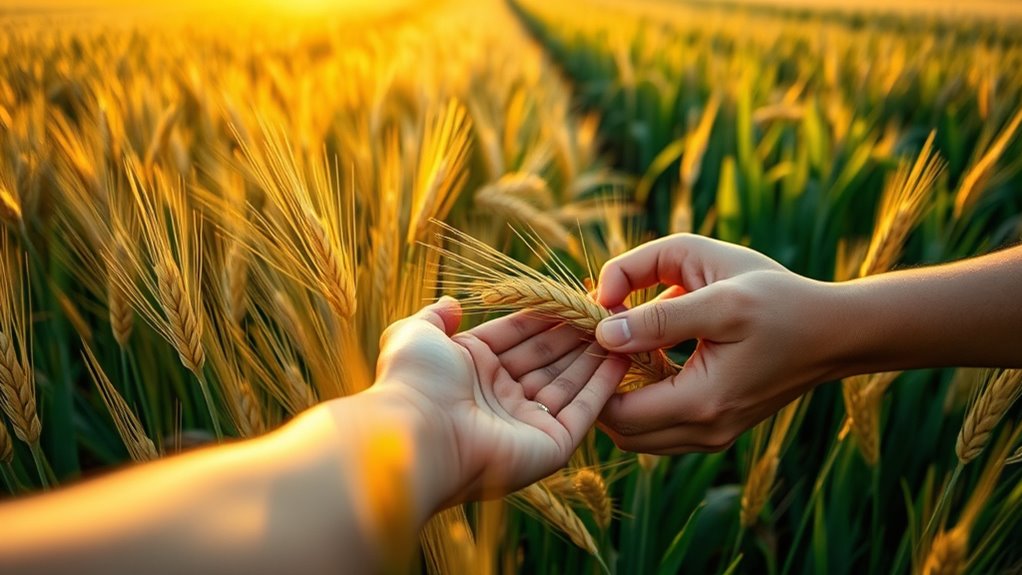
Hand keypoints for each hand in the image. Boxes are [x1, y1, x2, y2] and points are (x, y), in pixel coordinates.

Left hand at [372, 296, 628, 505]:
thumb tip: (452, 303)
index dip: (545, 314)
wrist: (417, 436)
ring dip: (595, 354)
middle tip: (608, 307)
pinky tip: (623, 357)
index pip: (518, 335)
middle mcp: (500, 396)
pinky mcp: (551, 445)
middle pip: (547, 357)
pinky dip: (604, 385)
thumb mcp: (415, 335)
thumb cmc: (413, 381)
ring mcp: (527, 422)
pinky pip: (584, 410)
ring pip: (569, 381)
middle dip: (576, 332)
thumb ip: (435, 317)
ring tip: (622, 325)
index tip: (574, 293)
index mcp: (471, 369)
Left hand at [593, 234, 839, 453]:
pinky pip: (663, 427)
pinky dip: (645, 400)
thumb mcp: (718, 295)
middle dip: (601, 389)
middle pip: (622, 431)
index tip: (594, 332)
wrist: (836, 330)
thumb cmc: (779, 301)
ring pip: (640, 434)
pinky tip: (649, 357)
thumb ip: (657, 314)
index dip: (595, 374)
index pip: (616, 414)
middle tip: (600, 341)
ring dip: (622, 396)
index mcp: (703, 403)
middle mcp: (706, 432)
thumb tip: (603, 332)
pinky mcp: (720, 427)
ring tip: (623, 346)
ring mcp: (715, 435)